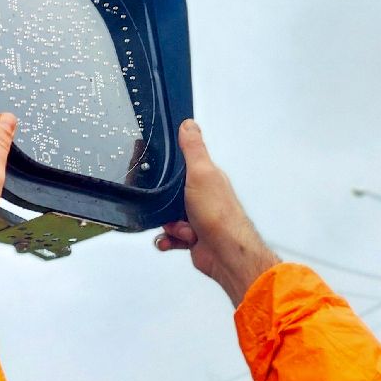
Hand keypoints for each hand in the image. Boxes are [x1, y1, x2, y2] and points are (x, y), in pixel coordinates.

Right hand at [155, 119, 279, 305]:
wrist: (226, 255)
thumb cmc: (219, 216)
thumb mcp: (202, 173)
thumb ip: (193, 149)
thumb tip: (189, 124)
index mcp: (207, 177)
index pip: (181, 165)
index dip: (166, 167)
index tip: (154, 169)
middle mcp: (202, 196)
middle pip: (168, 193)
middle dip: (163, 203)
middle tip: (170, 206)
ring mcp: (197, 217)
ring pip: (166, 215)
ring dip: (168, 224)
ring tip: (180, 228)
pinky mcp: (192, 237)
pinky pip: (169, 236)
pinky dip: (168, 240)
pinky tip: (174, 240)